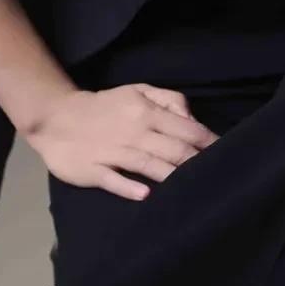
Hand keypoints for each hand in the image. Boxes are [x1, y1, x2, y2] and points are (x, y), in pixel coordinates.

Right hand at [26, 83, 219, 199]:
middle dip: (197, 162)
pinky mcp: (93, 169)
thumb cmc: (106, 106)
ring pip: (148, 164)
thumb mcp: (137, 91)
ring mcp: (112, 151)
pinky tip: (145, 194)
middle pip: (173, 149)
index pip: (185, 128)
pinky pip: (114, 179)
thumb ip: (168, 100)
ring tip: (192, 188)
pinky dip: (129, 186)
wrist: (57, 116)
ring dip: (172, 176)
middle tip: (218, 177)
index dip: (208, 142)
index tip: (227, 154)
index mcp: (146, 111)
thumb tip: (193, 120)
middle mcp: (133, 131)